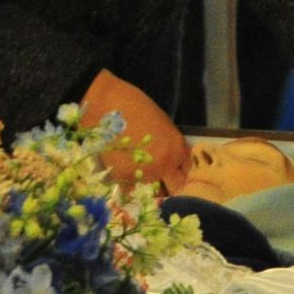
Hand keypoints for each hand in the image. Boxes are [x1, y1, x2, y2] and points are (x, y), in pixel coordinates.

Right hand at [81, 69, 189, 192]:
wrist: (105, 103)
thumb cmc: (134, 105)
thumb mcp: (162, 123)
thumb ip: (170, 145)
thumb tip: (172, 160)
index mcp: (176, 150)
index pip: (188, 172)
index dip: (182, 173)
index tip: (175, 174)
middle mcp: (164, 166)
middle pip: (176, 188)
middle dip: (170, 186)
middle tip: (161, 181)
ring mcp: (144, 175)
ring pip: (153, 191)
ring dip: (149, 186)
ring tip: (139, 174)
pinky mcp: (123, 179)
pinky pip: (131, 190)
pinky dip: (129, 186)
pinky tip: (125, 173)